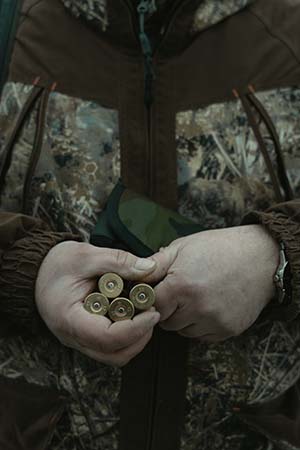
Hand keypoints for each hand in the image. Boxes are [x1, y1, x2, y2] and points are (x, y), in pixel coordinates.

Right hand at [35, 241, 159, 365]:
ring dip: (135, 340)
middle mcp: (72, 337)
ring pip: (114, 356)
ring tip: (144, 314)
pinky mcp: (86, 337)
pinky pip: (110, 348)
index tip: (153, 312)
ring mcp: (79, 340)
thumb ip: (118, 261)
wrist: (37, 271)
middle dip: (140, 337)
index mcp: (69, 319)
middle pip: (114, 355)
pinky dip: (127, 337)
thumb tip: (149, 269)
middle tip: (152, 312)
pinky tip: (132, 315)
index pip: (107, 338)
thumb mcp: (86, 255)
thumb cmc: (56, 263)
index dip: (136, 329)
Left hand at [146, 225, 278, 341]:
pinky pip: (202, 336)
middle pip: (165, 322)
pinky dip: (201, 324)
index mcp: (182, 286)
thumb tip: (134, 275)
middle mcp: (197, 308)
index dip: (150, 298)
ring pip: (183, 331)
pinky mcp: (227, 330)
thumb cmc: (220, 248)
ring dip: (184, 318)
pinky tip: (210, 305)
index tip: (155, 292)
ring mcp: (214, 322)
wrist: (261, 257)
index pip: (151, 305)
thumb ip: (155, 263)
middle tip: (179, 291)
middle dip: (168, 308)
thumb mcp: (183, 247)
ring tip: (197, 296)